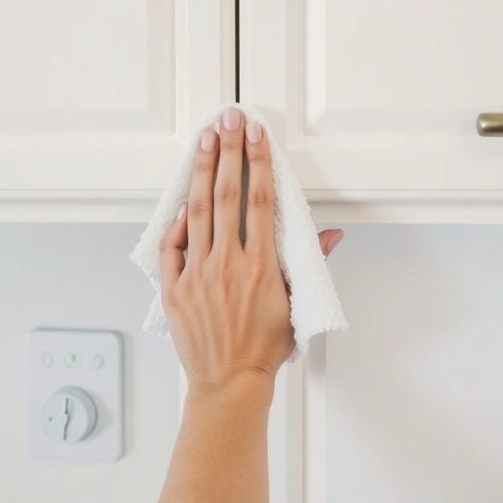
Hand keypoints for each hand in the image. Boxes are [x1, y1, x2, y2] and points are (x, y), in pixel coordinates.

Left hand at [159, 107, 343, 395]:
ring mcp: (198, 274)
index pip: (260, 200)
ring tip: (204, 142)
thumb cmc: (265, 348)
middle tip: (226, 120)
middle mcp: (228, 264)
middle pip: (227, 195)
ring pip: (197, 212)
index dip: (258, 162)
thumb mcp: (296, 305)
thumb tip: (331, 235)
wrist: (230, 382)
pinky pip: (172, 246)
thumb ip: (309, 263)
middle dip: (228, 152)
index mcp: (261, 266)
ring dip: (201, 173)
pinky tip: (181, 198)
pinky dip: (176, 221)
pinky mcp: (175, 288)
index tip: (256, 133)